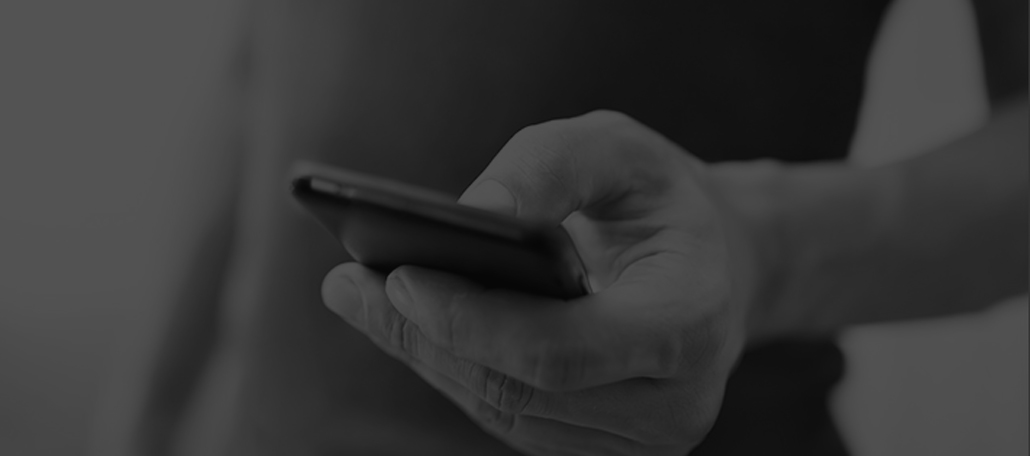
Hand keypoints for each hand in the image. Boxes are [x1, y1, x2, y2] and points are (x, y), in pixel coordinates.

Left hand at [322, 111, 758, 454]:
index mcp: (690, 322)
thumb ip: (551, 163)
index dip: (472, 322)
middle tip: (350, 287)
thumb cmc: (661, 201)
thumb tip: (471, 210)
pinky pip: (512, 421)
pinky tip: (417, 329)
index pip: (561, 350)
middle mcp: (675, 402)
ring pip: (506, 414)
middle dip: (426, 339)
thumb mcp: (619, 148)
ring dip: (429, 359)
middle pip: (520, 390)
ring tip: (366, 301)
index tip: (398, 277)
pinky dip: (458, 374)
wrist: (717, 263)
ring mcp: (642, 441)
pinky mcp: (605, 450)